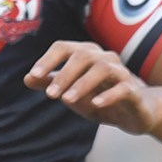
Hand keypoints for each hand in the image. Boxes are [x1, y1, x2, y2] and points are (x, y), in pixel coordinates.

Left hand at [25, 40, 160, 134]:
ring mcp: (122, 73)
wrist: (134, 114)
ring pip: (102, 69)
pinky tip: (95, 104)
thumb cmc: (97, 98)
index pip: (64, 47)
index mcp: (86, 54)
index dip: (48, 60)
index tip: (34, 76)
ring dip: (82, 84)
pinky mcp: (134, 92)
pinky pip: (123, 88)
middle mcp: (104, 58)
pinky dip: (108, 95)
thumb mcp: (70, 92)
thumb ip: (50, 83)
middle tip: (50, 95)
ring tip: (67, 100)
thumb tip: (27, 78)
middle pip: (82, 56)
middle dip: (64, 74)